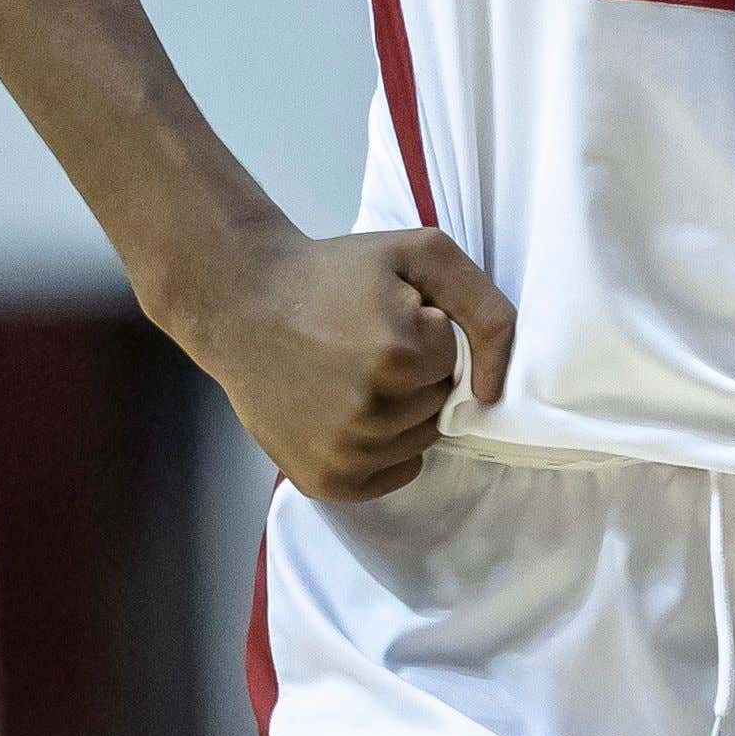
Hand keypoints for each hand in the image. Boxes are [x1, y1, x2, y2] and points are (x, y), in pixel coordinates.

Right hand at [163, 224, 513, 501]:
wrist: (242, 305)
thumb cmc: (333, 274)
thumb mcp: (422, 254)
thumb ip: (485, 309)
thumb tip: (492, 389)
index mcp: (400, 355)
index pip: (455, 361)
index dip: (426, 333)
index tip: (384, 315)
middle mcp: (372, 413)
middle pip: (439, 403)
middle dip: (416, 373)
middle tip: (362, 344)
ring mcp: (345, 453)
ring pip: (420, 439)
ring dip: (401, 410)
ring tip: (349, 374)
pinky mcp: (324, 482)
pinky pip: (394, 473)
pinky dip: (386, 450)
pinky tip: (349, 412)